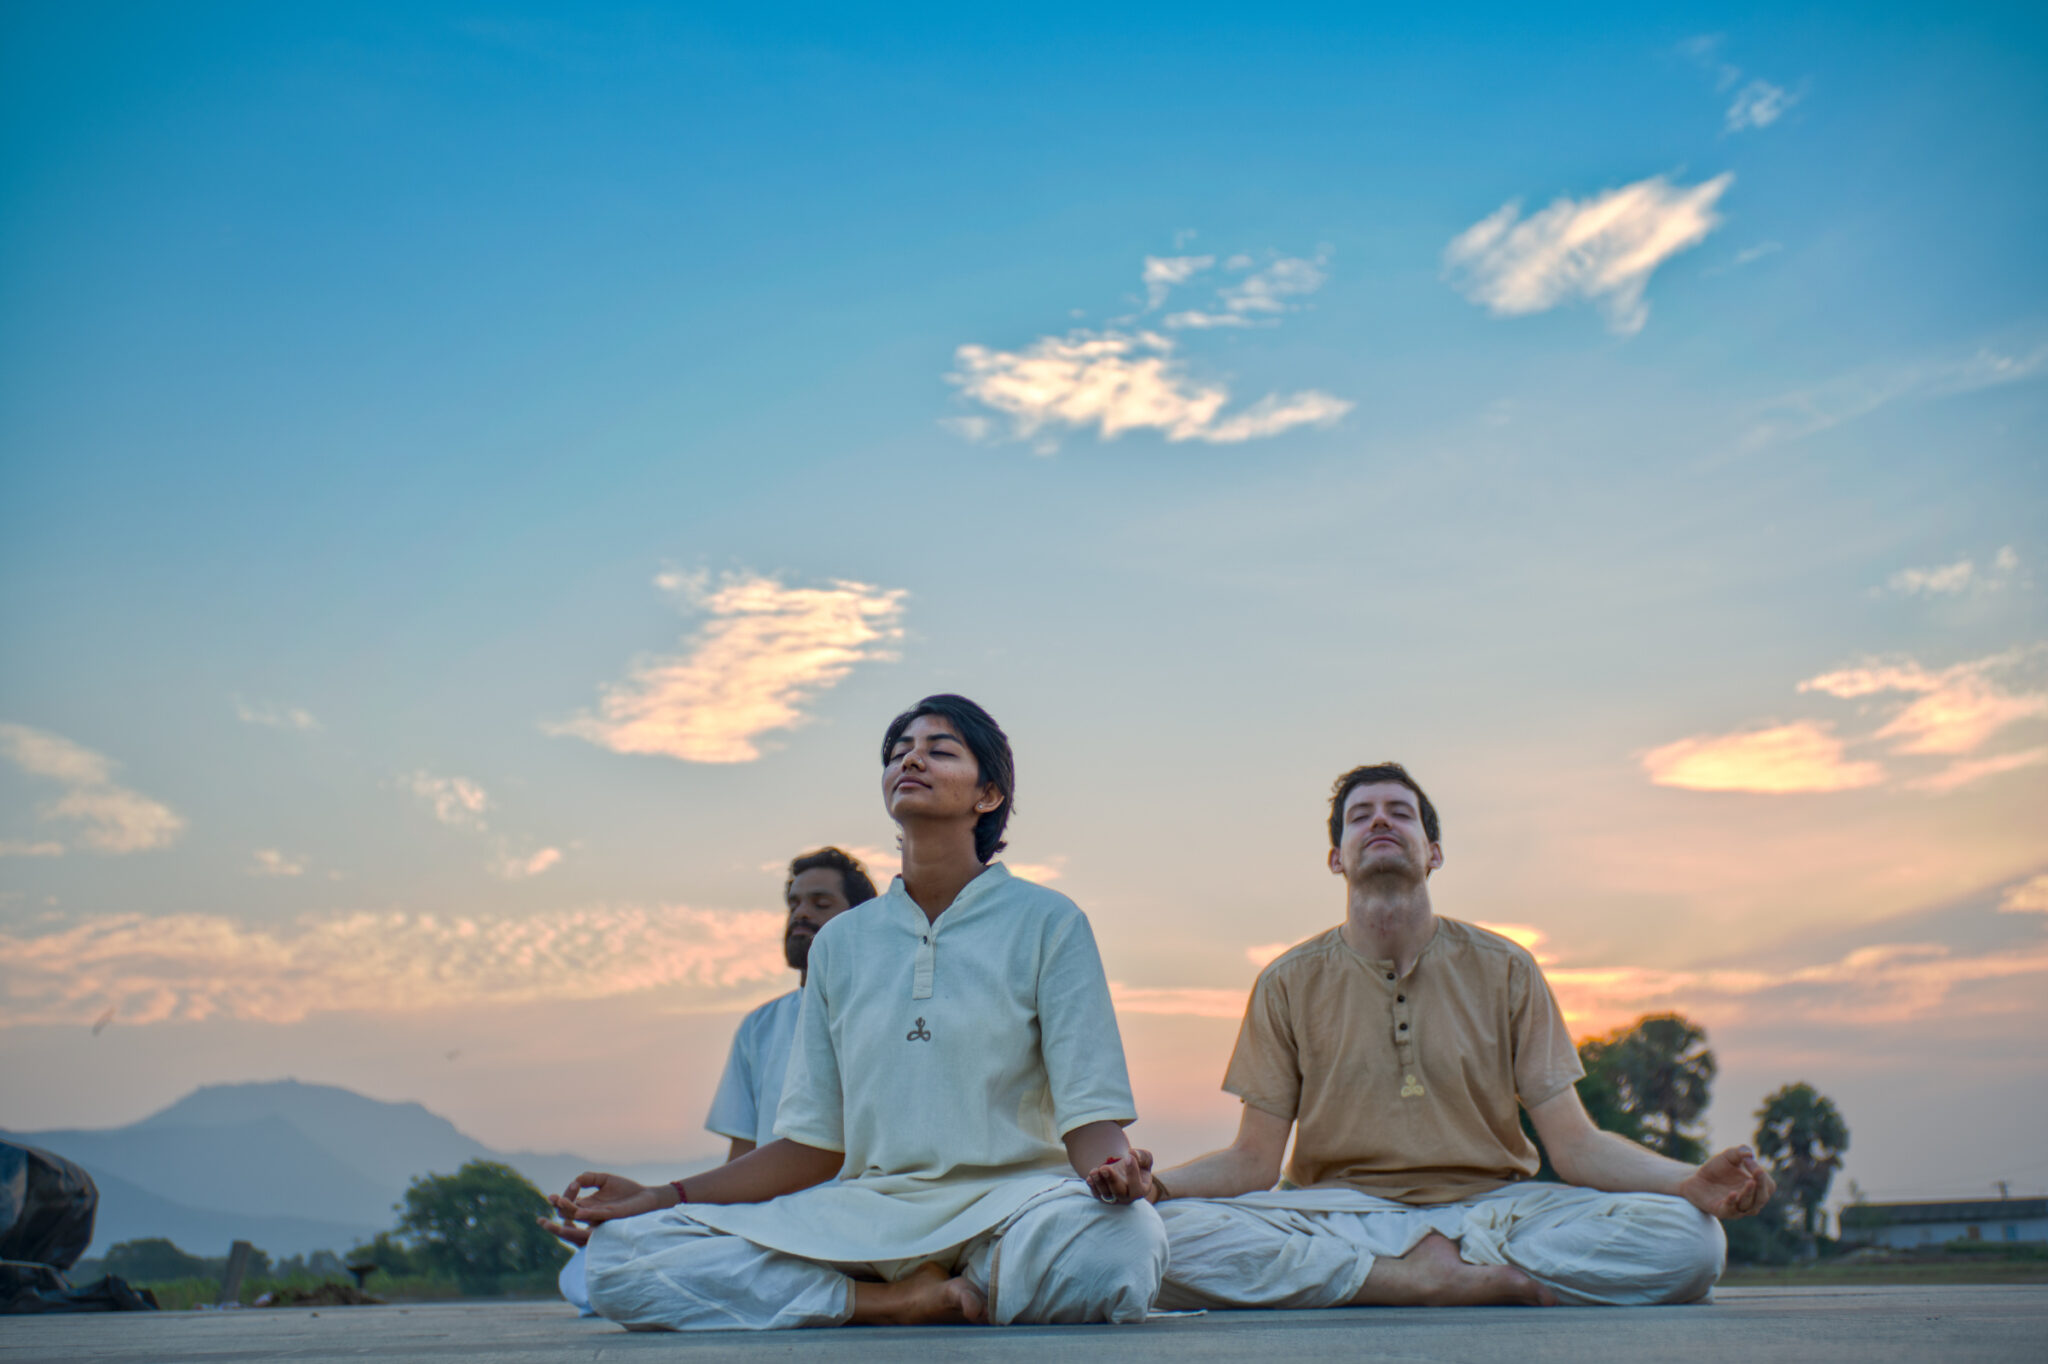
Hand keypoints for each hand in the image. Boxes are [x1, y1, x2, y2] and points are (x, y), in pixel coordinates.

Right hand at [536, 1171, 668, 1246]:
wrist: (646, 1196)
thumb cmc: (626, 1190)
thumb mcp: (604, 1180)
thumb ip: (589, 1178)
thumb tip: (575, 1180)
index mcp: (587, 1204)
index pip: (567, 1204)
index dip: (562, 1197)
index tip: (566, 1188)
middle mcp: (590, 1212)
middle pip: (567, 1213)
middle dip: (558, 1206)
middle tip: (552, 1198)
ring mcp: (599, 1216)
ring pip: (578, 1216)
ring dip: (567, 1209)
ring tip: (559, 1201)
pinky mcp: (610, 1216)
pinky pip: (595, 1216)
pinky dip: (585, 1213)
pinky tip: (578, 1210)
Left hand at [1085, 1149, 1153, 1204]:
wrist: (1125, 1169)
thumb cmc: (1138, 1164)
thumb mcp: (1145, 1158)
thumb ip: (1142, 1156)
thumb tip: (1132, 1153)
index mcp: (1141, 1190)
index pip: (1137, 1187)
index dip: (1133, 1173)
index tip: (1128, 1157)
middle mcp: (1128, 1198)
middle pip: (1119, 1193)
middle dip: (1112, 1180)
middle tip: (1104, 1168)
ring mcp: (1115, 1199)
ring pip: (1106, 1195)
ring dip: (1099, 1183)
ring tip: (1094, 1171)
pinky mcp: (1103, 1197)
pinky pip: (1097, 1195)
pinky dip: (1092, 1187)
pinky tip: (1090, 1177)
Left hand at [1679, 1146, 1774, 1219]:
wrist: (1695, 1178)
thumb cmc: (1717, 1168)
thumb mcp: (1728, 1156)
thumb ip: (1739, 1151)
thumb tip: (1750, 1154)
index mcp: (1755, 1188)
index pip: (1768, 1186)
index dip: (1763, 1175)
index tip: (1748, 1161)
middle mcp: (1748, 1201)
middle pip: (1762, 1198)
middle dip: (1762, 1185)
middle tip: (1758, 1172)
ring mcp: (1736, 1208)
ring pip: (1749, 1207)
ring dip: (1750, 1194)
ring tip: (1750, 1182)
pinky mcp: (1721, 1211)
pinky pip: (1730, 1210)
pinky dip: (1732, 1202)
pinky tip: (1732, 1194)